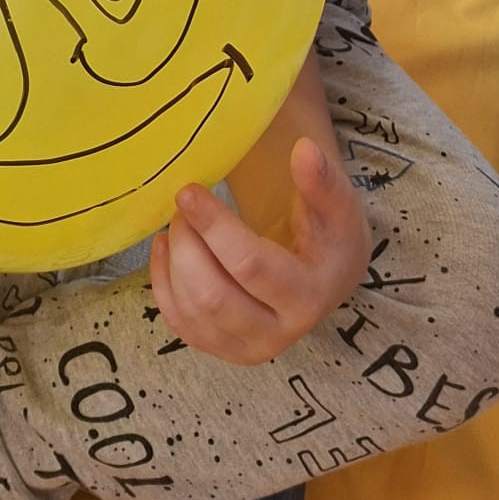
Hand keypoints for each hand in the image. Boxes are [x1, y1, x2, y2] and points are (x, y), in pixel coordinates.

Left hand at [149, 137, 368, 364]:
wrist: (326, 275)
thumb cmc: (329, 233)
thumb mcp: (335, 204)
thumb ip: (320, 179)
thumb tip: (304, 150)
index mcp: (308, 297)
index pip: (250, 266)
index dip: (214, 228)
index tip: (188, 191)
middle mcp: (278, 335)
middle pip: (212, 296)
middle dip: (187, 245)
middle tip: (182, 206)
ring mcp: (246, 348)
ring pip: (191, 311)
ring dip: (174, 260)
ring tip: (178, 222)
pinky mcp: (220, 349)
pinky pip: (178, 323)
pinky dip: (163, 282)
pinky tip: (167, 248)